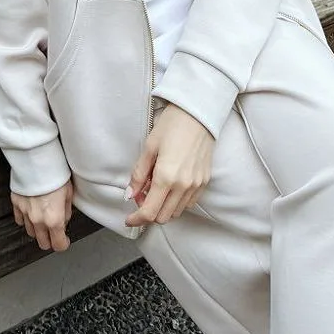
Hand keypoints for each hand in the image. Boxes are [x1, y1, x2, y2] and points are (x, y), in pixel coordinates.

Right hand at [11, 177, 73, 251]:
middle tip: (54, 231)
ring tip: (43, 218)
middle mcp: (38, 220)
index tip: (65, 239)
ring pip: (31, 233)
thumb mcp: (69, 193)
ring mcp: (25, 213)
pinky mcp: (16, 203)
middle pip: (43, 243)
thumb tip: (63, 219)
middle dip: (50, 240)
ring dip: (38, 230)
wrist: (37, 159)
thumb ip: (66, 211)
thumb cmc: (55, 173)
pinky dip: (25, 219)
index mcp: (54, 219)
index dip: (63, 243)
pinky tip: (31, 212)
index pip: (58, 245)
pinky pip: (19, 220)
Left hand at [125, 103, 213, 226]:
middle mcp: (183, 186)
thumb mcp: (149, 147)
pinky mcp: (204, 182)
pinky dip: (177, 202)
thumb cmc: (171, 125)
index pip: (149, 212)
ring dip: (163, 208)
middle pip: (163, 217)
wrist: (198, 114)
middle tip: (141, 196)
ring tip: (155, 188)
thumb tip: (130, 194)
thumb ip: (139, 174)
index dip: (136, 220)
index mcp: (166, 177)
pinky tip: (170, 187)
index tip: (129, 219)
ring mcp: (196, 185)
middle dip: (148, 213)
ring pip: (176, 212)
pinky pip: (189, 203)